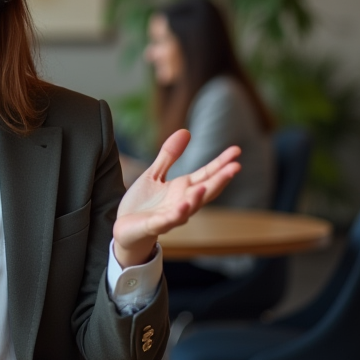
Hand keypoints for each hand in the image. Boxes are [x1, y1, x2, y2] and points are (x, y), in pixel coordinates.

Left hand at [112, 130, 240, 267]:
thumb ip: (169, 155)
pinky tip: (183, 206)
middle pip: (206, 190)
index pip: (207, 175)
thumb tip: (186, 131)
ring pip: (190, 208)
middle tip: (236, 167)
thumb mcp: (155, 174)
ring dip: (199, 198)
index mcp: (183, 189)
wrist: (123, 228)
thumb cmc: (142, 203)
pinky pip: (168, 220)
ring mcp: (171, 215)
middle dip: (220, 180)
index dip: (221, 163)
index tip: (236, 150)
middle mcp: (183, 202)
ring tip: (205, 186)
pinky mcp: (155, 225)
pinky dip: (177, 214)